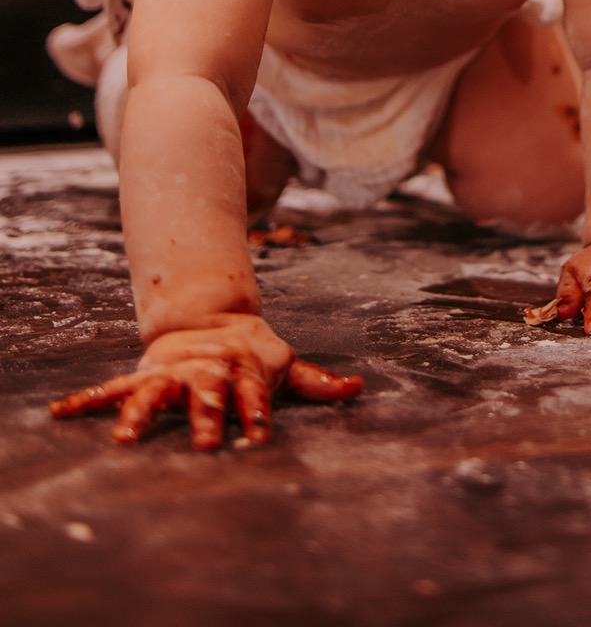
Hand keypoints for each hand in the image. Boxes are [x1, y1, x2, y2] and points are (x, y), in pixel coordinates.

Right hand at [48, 314, 361, 449]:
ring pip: (155, 393)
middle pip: (205, 396)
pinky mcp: (146, 375)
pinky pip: (113, 389)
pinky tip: (60, 414)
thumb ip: (316, 381)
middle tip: (202, 444)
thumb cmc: (252, 355)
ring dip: (139, 415)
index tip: (257, 438)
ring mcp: (173, 373)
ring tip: (122, 438)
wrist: (213, 319)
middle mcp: (205, 374)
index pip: (252, 395)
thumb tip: (357, 387)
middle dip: (204, 418)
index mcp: (240, 372)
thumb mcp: (285, 365)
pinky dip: (87, 401)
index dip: (256, 413)